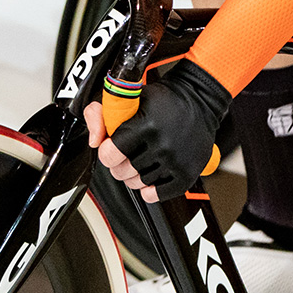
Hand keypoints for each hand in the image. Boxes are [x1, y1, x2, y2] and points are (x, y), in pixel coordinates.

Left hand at [84, 60, 230, 201]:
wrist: (199, 100)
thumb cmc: (163, 100)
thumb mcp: (130, 97)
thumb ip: (101, 113)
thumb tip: (94, 140)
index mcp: (146, 124)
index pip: (111, 154)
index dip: (107, 153)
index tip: (112, 147)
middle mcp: (163, 144)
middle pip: (123, 172)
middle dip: (120, 164)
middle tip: (127, 153)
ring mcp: (176, 160)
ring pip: (139, 184)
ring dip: (135, 176)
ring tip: (142, 161)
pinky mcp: (187, 173)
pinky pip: (160, 195)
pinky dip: (151, 191)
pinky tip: (152, 178)